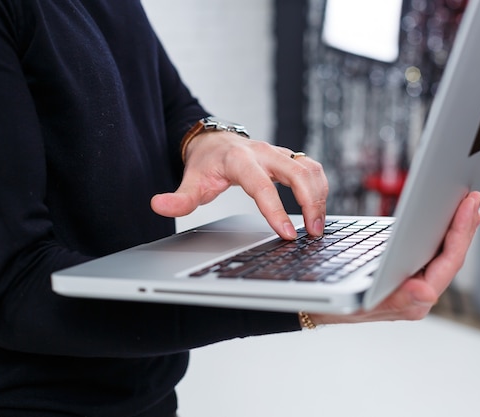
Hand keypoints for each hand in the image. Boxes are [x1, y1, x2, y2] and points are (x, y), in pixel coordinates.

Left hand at [150, 131, 328, 238]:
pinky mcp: (289, 157)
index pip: (262, 186)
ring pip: (310, 168)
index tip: (287, 234)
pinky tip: (319, 208)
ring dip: (320, 196)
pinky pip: (313, 168)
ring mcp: (279, 153)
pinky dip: (320, 187)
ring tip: (318, 226)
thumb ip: (179, 197)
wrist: (215, 139)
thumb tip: (158, 205)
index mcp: (239, 159)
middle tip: (313, 233)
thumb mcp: (191, 180)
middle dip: (310, 203)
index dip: (276, 211)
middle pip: (297, 173)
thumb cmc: (206, 162)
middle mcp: (264, 152)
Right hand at [307, 191, 479, 325]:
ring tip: (467, 204)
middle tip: (474, 197)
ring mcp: (415, 284)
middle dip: (464, 226)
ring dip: (456, 228)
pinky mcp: (407, 274)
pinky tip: (443, 220)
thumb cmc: (335, 304)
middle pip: (452, 257)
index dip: (460, 233)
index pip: (447, 263)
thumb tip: (427, 293)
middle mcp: (420, 294)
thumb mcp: (359, 301)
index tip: (468, 206)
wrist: (317, 306)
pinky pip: (431, 254)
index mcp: (415, 301)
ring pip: (444, 254)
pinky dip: (441, 234)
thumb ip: (397, 301)